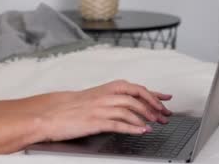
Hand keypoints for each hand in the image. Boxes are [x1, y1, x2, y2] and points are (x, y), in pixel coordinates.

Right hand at [38, 80, 171, 141]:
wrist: (52, 114)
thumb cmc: (74, 106)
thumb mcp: (97, 97)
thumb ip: (115, 97)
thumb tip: (133, 101)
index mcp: (108, 88)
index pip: (137, 88)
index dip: (154, 94)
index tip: (167, 99)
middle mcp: (106, 96)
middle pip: (137, 97)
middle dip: (154, 107)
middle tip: (165, 116)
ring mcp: (101, 108)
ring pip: (130, 109)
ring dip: (146, 117)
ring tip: (156, 124)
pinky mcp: (95, 122)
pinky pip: (118, 124)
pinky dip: (132, 127)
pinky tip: (141, 131)